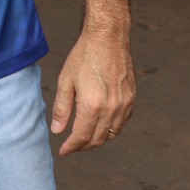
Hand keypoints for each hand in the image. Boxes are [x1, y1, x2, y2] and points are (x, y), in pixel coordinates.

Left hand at [50, 27, 134, 155]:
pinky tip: (101, 126)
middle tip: (72, 147)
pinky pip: (122, 122)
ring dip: (98, 140)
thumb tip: (58, 130)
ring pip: (112, 133)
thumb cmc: (84, 56)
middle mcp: (111, 108)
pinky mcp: (132, 98)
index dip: (72, 147)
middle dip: (83, 146)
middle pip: (98, 139)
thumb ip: (62, 108)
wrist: (108, 38)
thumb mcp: (65, 81)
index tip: (63, 151)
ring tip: (84, 139)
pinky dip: (111, 129)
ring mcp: (124, 104)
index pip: (82, 136)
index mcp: (92, 105)